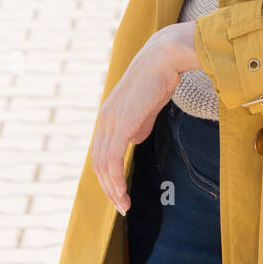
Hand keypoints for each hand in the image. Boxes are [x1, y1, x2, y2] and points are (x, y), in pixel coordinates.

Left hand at [91, 22, 200, 216]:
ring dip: (111, 188)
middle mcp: (105, 118)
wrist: (164, 57)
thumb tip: (134, 140)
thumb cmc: (160, 77)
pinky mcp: (121, 123)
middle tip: (122, 206)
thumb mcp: (147, 106)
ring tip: (124, 205)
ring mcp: (111, 120)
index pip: (101, 151)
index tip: (120, 191)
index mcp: (110, 114)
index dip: (108, 174)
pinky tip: (123, 191)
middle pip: (97, 162)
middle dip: (108, 188)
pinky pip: (112, 158)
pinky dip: (115, 178)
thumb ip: (139, 123)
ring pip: (102, 164)